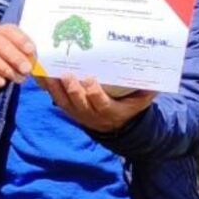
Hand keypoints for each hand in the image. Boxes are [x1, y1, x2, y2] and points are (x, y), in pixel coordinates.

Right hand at [0, 23, 37, 91]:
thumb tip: (34, 61)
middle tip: (27, 69)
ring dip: (8, 71)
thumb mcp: (10, 53)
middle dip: (16, 58)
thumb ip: (23, 54)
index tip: (31, 50)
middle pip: (0, 45)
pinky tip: (2, 83)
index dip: (20, 39)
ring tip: (19, 79)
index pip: (8, 30)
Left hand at [40, 73, 156, 132]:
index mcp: (109, 112)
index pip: (100, 104)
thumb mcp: (139, 103)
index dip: (94, 93)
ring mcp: (77, 112)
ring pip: (63, 101)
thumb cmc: (127, 107)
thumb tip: (157, 83)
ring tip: (49, 72)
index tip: (91, 80)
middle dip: (73, 89)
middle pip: (79, 103)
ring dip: (55, 88)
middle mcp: (91, 114)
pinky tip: (41, 73)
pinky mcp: (67, 109)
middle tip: (68, 75)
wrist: (115, 126)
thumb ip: (147, 94)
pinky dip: (48, 87)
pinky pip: (55, 98)